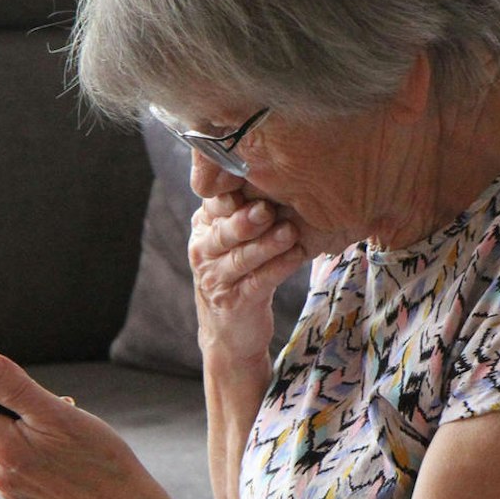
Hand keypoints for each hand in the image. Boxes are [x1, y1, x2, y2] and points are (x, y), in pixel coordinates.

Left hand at [0, 353, 176, 498]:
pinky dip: (23, 444)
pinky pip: (10, 462)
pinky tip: (56, 445)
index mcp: (2, 448)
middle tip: (34, 394)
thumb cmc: (99, 458)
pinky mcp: (23, 498)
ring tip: (54, 421)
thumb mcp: (59, 414)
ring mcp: (9, 489)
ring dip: (12, 424)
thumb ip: (15, 387)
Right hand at [189, 191, 307, 369]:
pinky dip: (278, 269)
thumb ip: (244, 208)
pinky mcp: (234, 302)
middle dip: (246, 219)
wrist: (231, 330)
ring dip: (266, 245)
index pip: (215, 204)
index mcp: (204, 227)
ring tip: (288, 233)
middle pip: (224, 231)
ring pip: (241, 258)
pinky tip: (296, 257)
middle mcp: (203, 251)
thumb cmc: (240, 272)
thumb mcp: (235, 237)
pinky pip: (258, 282)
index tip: (256, 180)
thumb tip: (273, 168)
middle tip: (268, 208)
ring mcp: (216, 279)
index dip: (234, 193)